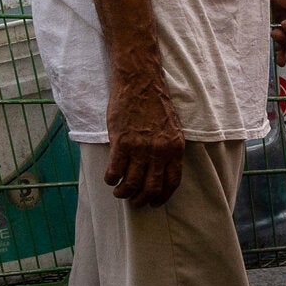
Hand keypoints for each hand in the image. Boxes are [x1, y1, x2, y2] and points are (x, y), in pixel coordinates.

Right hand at [103, 73, 184, 205]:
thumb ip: (168, 149)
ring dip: (124, 192)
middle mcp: (159, 151)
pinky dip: (111, 179)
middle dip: (141, 200)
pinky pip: (115, 171)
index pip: (171, 182)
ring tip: (120, 192)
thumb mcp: (171, 128)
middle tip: (134, 201)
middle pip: (151, 188)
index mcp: (175, 148)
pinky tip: (110, 178)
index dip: (162, 197)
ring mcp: (140, 148)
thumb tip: (160, 170)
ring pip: (132, 183)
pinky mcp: (121, 143)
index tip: (154, 202)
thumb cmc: (154, 103)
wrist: (140, 82)